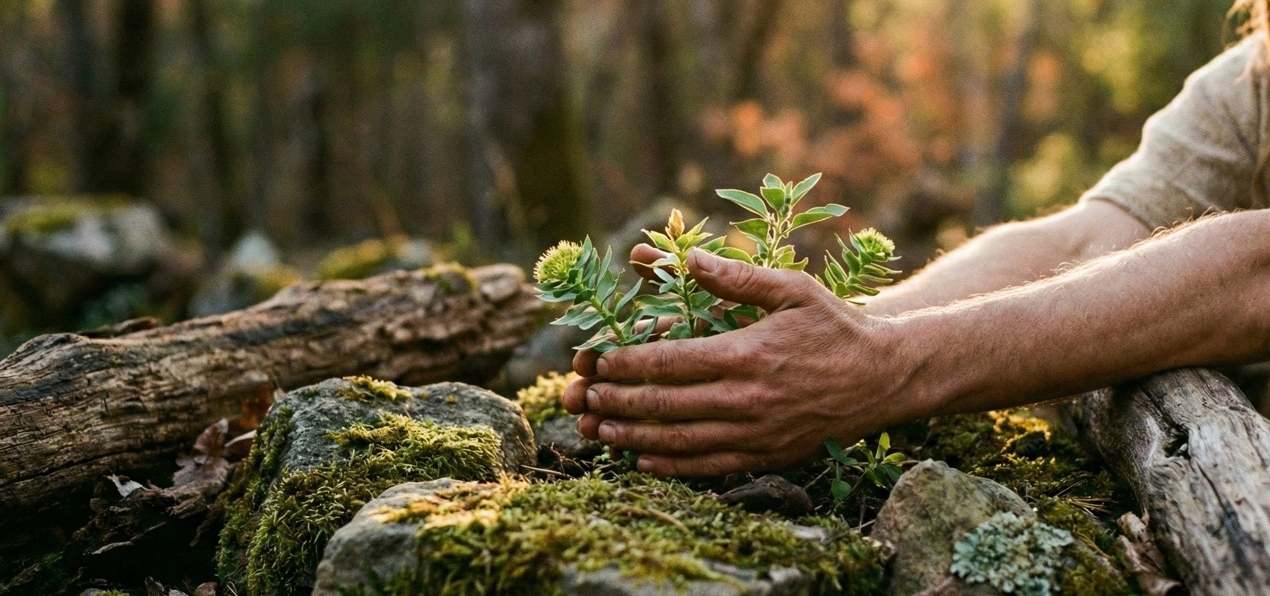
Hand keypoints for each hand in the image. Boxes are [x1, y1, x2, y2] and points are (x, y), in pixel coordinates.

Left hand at [562, 246, 928, 476]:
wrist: (886, 378)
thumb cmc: (836, 327)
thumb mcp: (792, 289)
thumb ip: (736, 277)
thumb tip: (687, 259)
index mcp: (746, 353)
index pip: (666, 362)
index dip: (621, 364)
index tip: (592, 362)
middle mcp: (746, 399)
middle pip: (663, 405)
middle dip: (614, 403)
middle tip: (580, 399)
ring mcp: (756, 434)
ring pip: (679, 441)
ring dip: (631, 437)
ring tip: (597, 430)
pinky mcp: (767, 455)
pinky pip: (709, 466)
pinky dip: (671, 465)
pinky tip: (643, 460)